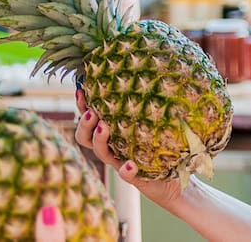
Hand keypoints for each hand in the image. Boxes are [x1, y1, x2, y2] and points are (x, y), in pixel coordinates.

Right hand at [74, 88, 184, 210]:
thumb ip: (144, 104)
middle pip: (85, 138)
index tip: (80, 90)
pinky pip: (127, 175)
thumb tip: (150, 69)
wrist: (170, 180)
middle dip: (84, 124)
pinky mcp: (135, 177)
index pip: (89, 118)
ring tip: (104, 126)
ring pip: (101, 153)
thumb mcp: (149, 123)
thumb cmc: (157, 148)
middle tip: (93, 112)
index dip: (81, 106)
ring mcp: (120, 163)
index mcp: (110, 134)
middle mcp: (111, 148)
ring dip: (100, 140)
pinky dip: (127, 170)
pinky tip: (131, 164)